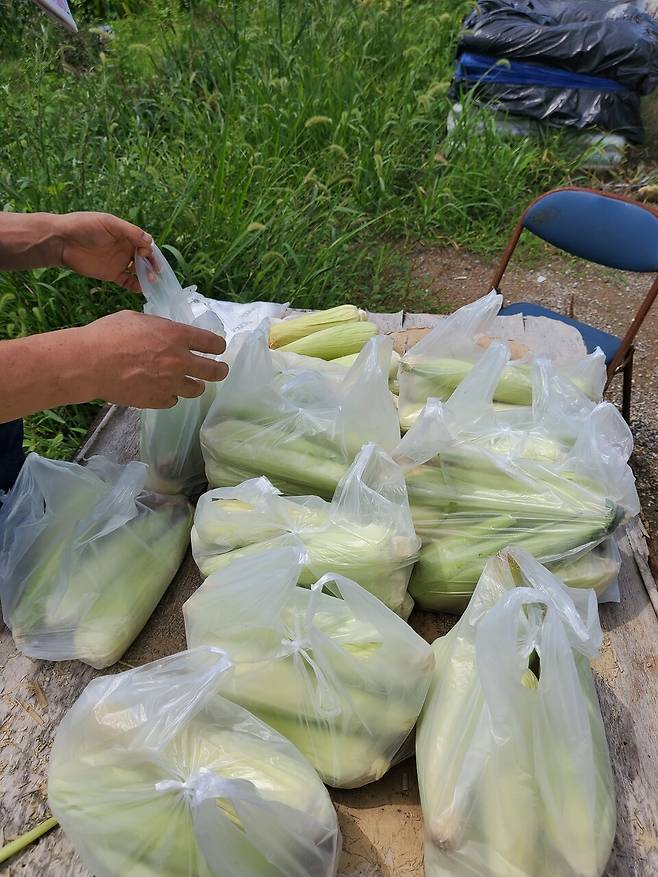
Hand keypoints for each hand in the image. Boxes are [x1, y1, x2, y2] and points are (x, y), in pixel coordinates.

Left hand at [56, 212, 154, 292]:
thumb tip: (150, 241)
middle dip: (151, 265)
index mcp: (125, 234)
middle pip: (144, 258)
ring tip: (149, 282)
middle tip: (155, 272)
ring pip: (138, 271)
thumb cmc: (84, 226)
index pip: (144, 243)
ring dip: (146, 276)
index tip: (144, 253)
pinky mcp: (111, 274)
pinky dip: (135, 286)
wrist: (62, 241)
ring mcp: (118, 262)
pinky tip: (140, 289)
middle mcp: (124, 248)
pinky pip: (127, 281)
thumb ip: (129, 231)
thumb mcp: (109, 223)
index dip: (148, 249)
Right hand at [81, 311, 228, 407]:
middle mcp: (180, 361)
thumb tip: (168, 334)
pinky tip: (162, 389)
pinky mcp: (157, 400)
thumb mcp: (139, 319)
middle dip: (220, 370)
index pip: (212, 343)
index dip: (218, 346)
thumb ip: (161, 328)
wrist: (89, 363)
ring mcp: (170, 383)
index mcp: (177, 336)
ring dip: (194, 384)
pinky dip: (170, 394)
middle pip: (214, 371)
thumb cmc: (108, 334)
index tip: (218, 348)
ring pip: (196, 389)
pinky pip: (173, 400)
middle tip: (220, 370)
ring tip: (189, 382)